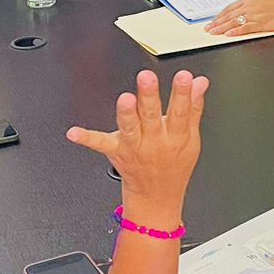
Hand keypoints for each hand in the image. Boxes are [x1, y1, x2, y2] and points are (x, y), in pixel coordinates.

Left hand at [66, 70, 208, 221]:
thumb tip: (199, 83)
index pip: (181, 112)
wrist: (156, 197)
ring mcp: (134, 147)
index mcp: (175, 137)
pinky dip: (86, 138)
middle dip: (149, 97)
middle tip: (147, 78)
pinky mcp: (116, 152)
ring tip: (125, 100)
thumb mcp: (191, 139)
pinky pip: (99, 144)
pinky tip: (74, 133)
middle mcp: (154, 142)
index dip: (182, 93)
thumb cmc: (173, 165)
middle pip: (152, 117)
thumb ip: (193, 108)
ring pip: (129, 128)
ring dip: (126, 114)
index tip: (183, 77)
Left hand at [206, 0, 273, 35]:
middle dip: (217, 23)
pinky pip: (246, 27)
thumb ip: (247, 6)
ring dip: (222, 27)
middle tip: (208, 29)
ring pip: (234, 21)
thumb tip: (236, 13)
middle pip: (229, 15)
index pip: (229, 8)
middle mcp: (249, 6)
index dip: (219, 16)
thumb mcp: (260, 0)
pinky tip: (229, 34)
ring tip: (213, 32)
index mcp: (248, 0)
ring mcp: (254, 15)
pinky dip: (236, 31)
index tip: (212, 21)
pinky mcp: (261, 23)